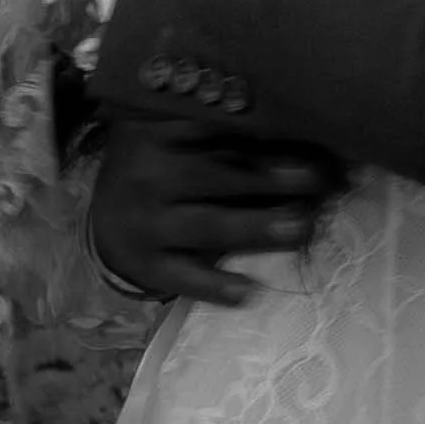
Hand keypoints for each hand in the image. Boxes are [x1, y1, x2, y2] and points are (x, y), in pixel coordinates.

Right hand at [88, 119, 343, 305]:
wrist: (104, 218)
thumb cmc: (164, 168)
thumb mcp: (181, 138)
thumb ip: (229, 134)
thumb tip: (306, 137)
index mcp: (160, 132)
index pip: (218, 131)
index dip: (267, 136)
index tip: (313, 140)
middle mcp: (149, 175)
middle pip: (217, 175)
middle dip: (272, 178)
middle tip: (320, 181)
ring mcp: (145, 223)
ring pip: (206, 225)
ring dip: (255, 227)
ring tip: (301, 228)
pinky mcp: (145, 265)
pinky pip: (182, 276)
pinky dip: (214, 285)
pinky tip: (248, 292)